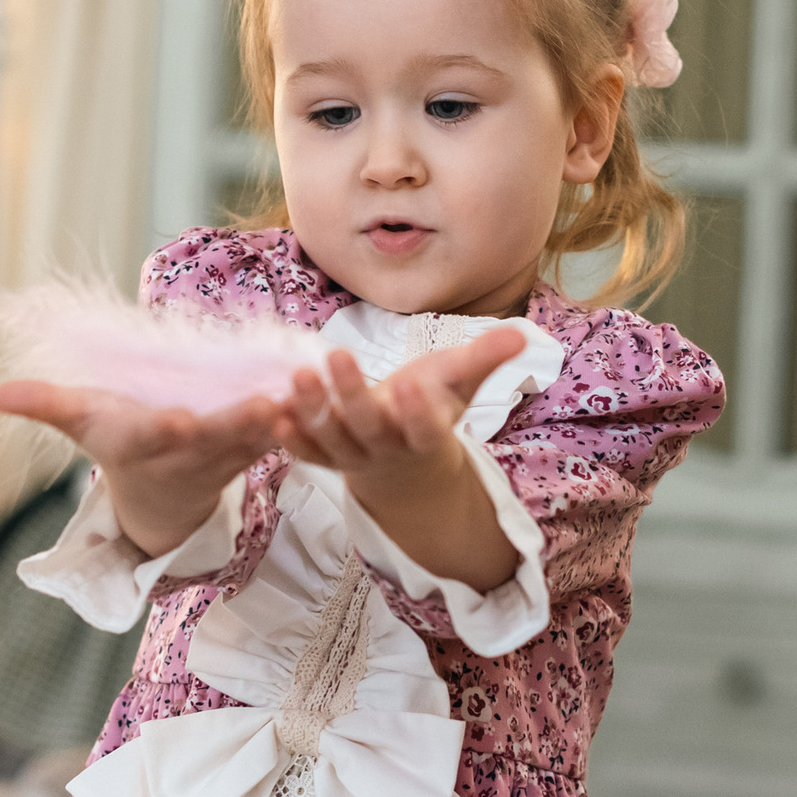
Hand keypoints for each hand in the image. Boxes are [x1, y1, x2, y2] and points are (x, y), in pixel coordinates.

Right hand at [0, 381, 280, 559]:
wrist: (162, 495)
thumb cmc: (118, 439)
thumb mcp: (81, 422)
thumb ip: (46, 405)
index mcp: (145, 442)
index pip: (154, 436)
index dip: (165, 429)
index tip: (177, 420)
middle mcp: (188, 451)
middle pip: (216, 436)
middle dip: (239, 422)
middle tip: (265, 403)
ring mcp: (226, 453)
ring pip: (258, 436)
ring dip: (284, 418)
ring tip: (308, 392)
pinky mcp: (256, 448)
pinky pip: (283, 433)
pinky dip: (303, 418)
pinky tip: (328, 392)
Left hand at [276, 328, 528, 591]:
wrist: (405, 462)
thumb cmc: (433, 406)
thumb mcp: (460, 384)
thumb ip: (486, 359)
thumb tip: (523, 334)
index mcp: (426, 434)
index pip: (426, 428)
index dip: (418, 412)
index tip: (411, 385)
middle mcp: (388, 448)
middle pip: (369, 428)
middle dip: (352, 395)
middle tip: (338, 355)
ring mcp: (353, 456)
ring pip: (331, 440)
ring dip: (313, 410)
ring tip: (299, 374)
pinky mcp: (325, 457)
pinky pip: (306, 452)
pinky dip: (290, 436)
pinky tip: (274, 410)